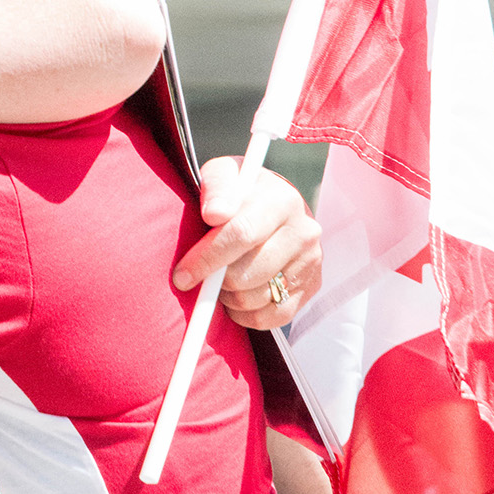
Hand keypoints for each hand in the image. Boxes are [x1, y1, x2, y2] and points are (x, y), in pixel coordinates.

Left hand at [173, 156, 321, 327]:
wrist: (274, 204)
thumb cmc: (240, 192)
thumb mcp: (224, 175)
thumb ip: (216, 187)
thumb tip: (214, 214)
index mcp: (282, 200)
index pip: (241, 234)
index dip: (207, 259)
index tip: (181, 275)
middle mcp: (304, 231)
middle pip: (246, 274)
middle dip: (215, 281)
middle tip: (201, 277)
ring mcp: (311, 262)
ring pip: (256, 299)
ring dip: (228, 297)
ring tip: (221, 280)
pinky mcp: (311, 287)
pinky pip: (271, 318)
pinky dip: (245, 315)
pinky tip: (236, 297)